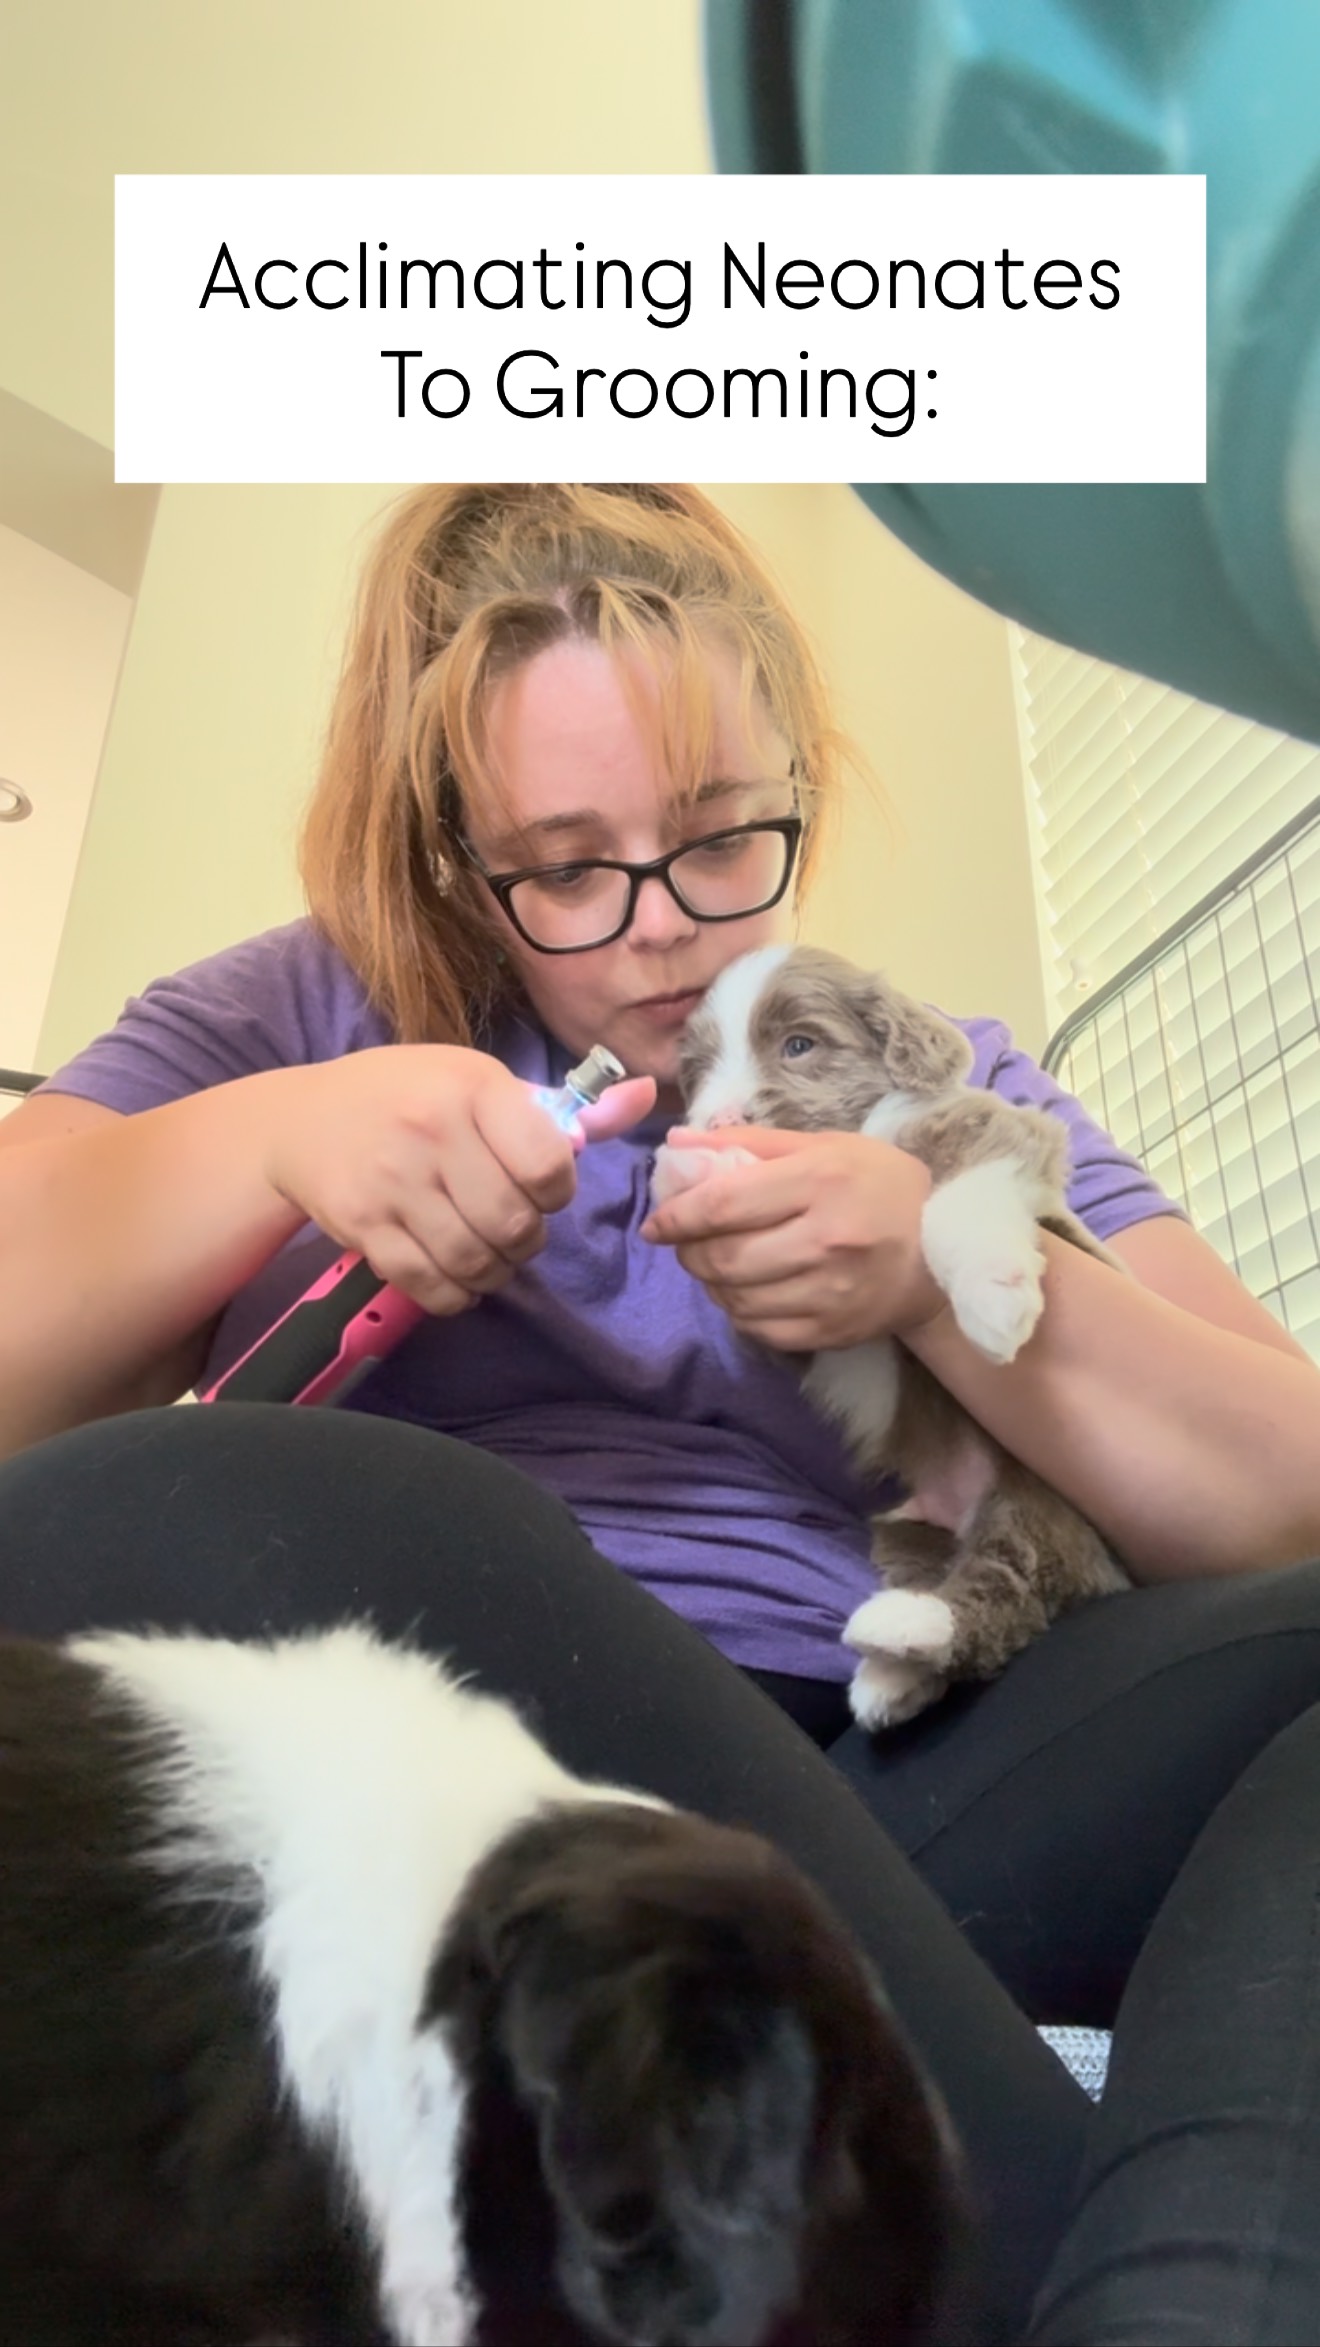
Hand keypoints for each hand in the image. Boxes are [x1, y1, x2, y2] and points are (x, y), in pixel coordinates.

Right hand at [264, 1046, 655, 1316]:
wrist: (300, 1120)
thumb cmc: (408, 1096)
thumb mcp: (480, 1082)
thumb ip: (563, 1107)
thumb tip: (647, 1096)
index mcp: (472, 1087)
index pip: (548, 1164)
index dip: (555, 1191)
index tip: (539, 1187)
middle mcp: (431, 1130)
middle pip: (513, 1223)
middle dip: (526, 1239)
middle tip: (513, 1229)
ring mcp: (393, 1181)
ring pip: (474, 1260)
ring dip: (494, 1272)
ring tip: (488, 1254)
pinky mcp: (363, 1225)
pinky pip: (429, 1284)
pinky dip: (455, 1294)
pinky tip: (455, 1276)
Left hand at [640, 1124, 945, 1350]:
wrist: (946, 1250)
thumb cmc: (880, 1185)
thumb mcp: (824, 1146)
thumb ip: (750, 1143)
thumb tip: (678, 1146)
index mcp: (820, 1181)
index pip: (724, 1203)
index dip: (678, 1214)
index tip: (657, 1222)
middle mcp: (825, 1239)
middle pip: (724, 1257)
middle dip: (688, 1252)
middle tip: (683, 1244)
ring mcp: (831, 1292)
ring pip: (736, 1298)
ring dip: (710, 1283)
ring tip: (712, 1265)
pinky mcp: (833, 1330)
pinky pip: (760, 1329)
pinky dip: (738, 1312)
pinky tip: (743, 1292)